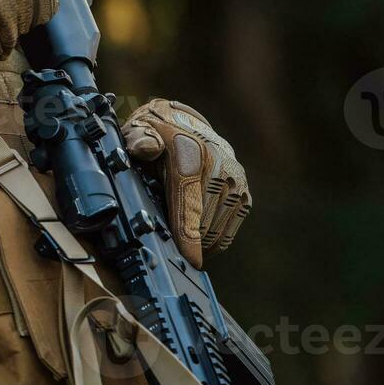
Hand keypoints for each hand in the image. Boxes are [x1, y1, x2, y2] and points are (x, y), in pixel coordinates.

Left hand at [121, 99, 250, 269]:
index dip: (188, 234)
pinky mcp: (244, 195)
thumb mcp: (139, 131)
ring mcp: (236, 182)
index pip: (191, 201)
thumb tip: (148, 148)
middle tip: (163, 239)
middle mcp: (221, 166)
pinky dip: (211, 241)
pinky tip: (195, 236)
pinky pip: (227, 232)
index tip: (189, 260)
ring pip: (216, 232)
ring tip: (178, 236)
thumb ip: (139, 140)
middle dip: (184, 239)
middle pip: (204, 224)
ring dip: (197, 242)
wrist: (184, 125)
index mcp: (191, 151)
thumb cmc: (156, 136)